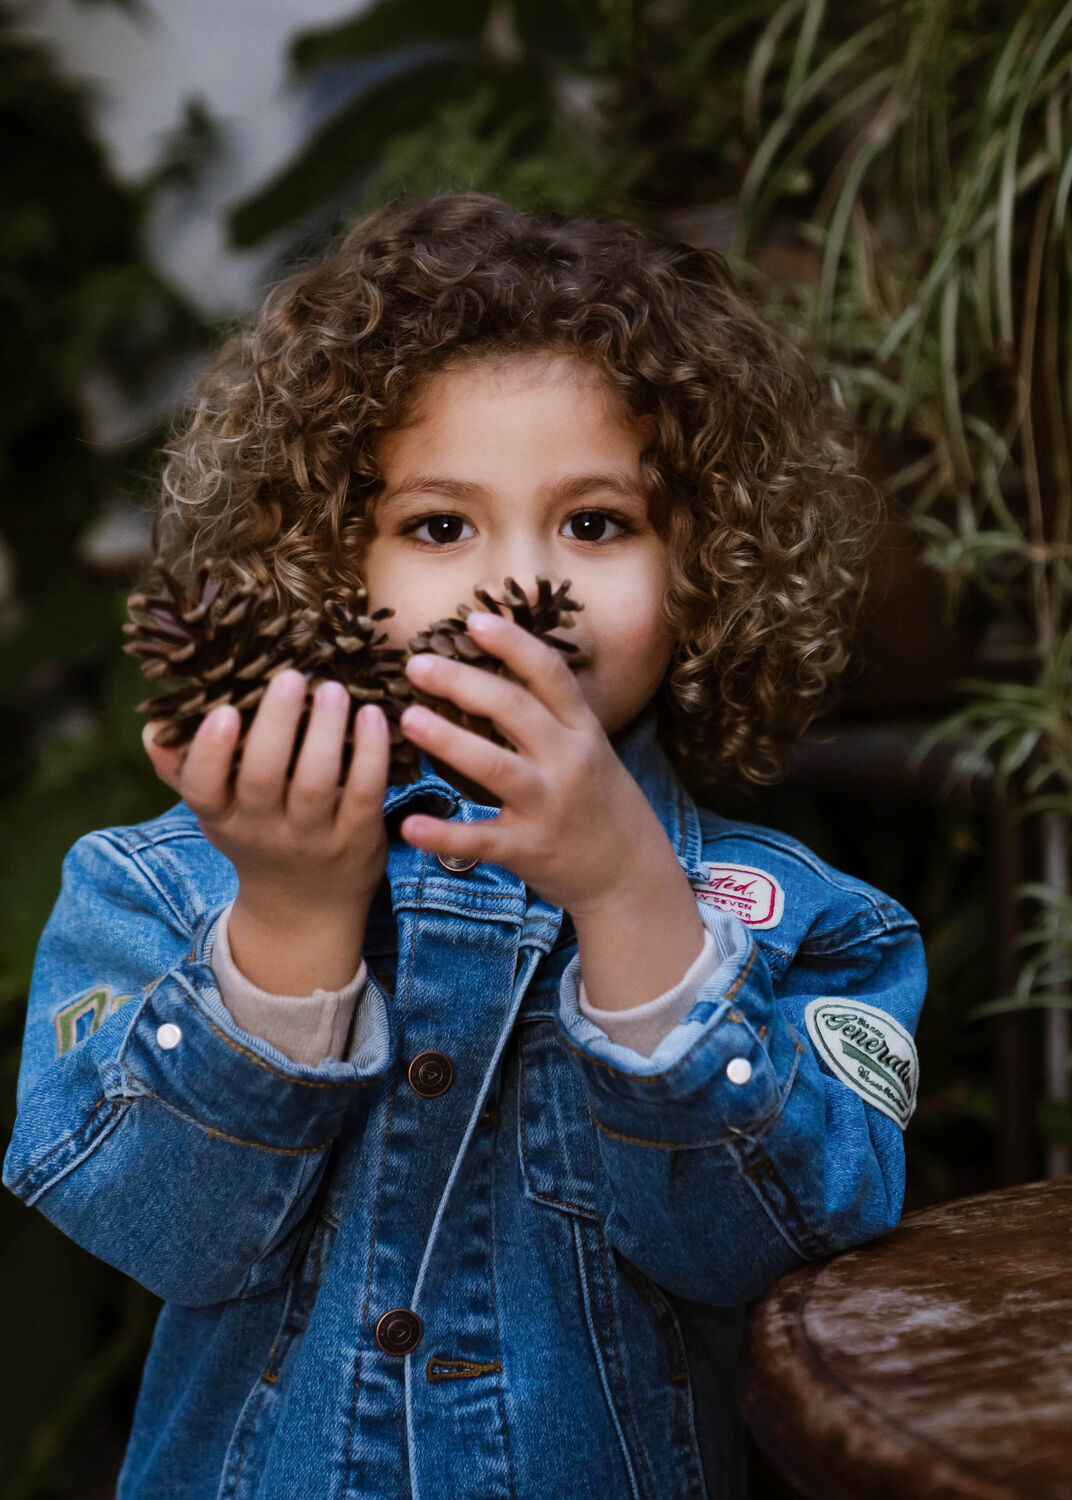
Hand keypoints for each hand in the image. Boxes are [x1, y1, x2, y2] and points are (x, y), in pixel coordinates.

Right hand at [141, 670, 390, 924]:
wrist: (307, 910)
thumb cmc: (258, 837)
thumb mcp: (219, 813)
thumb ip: (186, 769)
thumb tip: (154, 726)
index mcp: (222, 818)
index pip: (203, 790)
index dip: (210, 753)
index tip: (224, 711)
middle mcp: (263, 831)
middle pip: (263, 778)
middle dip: (276, 725)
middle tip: (292, 677)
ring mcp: (312, 838)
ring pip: (316, 783)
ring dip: (325, 731)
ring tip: (333, 689)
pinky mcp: (356, 838)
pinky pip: (363, 793)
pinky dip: (370, 753)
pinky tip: (373, 715)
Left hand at [397, 611, 674, 915]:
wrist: (629, 873)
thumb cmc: (599, 802)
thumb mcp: (590, 748)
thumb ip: (551, 714)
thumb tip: (498, 668)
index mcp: (582, 729)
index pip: (549, 674)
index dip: (513, 643)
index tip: (474, 619)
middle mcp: (568, 761)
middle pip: (514, 710)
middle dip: (464, 682)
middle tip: (416, 664)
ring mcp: (549, 806)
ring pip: (495, 767)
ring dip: (449, 741)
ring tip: (408, 719)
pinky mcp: (529, 849)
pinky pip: (481, 839)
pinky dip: (444, 834)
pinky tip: (408, 825)